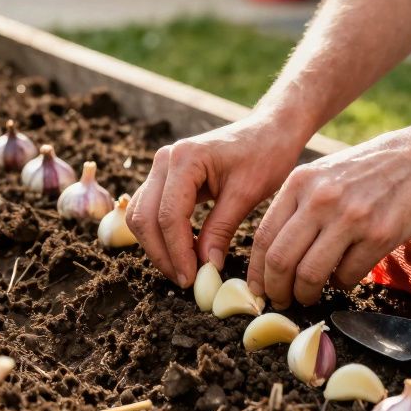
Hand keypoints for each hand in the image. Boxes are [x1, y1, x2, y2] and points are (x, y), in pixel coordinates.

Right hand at [127, 116, 303, 287]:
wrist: (268, 130)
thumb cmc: (265, 155)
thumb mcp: (247, 194)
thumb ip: (221, 229)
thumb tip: (205, 267)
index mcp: (185, 159)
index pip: (169, 216)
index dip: (177, 252)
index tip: (192, 279)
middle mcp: (165, 160)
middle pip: (145, 218)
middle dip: (162, 254)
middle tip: (186, 280)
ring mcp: (161, 167)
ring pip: (141, 216)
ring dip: (157, 246)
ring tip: (184, 270)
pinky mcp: (166, 176)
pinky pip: (151, 210)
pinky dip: (161, 234)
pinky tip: (184, 251)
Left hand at [248, 127, 410, 307]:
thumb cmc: (375, 167)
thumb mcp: (326, 173)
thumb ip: (299, 204)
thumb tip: (274, 251)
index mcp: (300, 182)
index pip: (264, 236)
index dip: (257, 271)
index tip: (257, 288)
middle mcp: (320, 198)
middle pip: (281, 260)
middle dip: (276, 289)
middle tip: (281, 300)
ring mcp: (350, 217)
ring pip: (310, 274)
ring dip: (305, 294)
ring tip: (309, 296)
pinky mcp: (380, 235)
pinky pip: (347, 275)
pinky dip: (340, 284)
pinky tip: (343, 277)